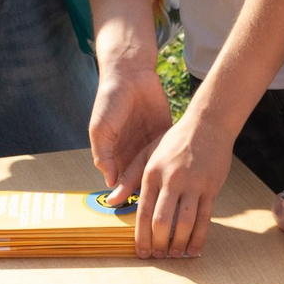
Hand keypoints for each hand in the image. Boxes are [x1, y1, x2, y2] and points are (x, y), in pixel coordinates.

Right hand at [89, 56, 174, 201]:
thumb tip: (109, 182)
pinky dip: (176, 165)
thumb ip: (103, 155)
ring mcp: (150, 143)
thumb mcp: (100, 129)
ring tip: (173, 199)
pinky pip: (170, 153)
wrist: (130, 73)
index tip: (136, 210)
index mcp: (115, 153)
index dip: (127, 194)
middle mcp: (133, 151)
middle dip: (149, 193)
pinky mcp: (165, 134)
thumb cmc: (109, 99)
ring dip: (164, 182)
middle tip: (158, 209)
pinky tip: (183, 177)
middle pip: (142, 179)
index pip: (121, 181)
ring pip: (158, 170)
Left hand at [135, 111, 233, 257]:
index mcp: (152, 173)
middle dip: (159, 243)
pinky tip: (195, 249)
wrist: (208, 124)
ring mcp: (193, 184)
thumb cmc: (174, 141)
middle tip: (158, 256)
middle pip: (162, 220)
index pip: (143, 211)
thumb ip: (128, 178)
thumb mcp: (147, 154)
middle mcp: (172, 180)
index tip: (141, 252)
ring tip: (176, 255)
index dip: (141, 236)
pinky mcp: (211, 187)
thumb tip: (111, 201)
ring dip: (179, 243)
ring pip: (185, 222)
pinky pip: (205, 218)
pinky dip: (199, 237)